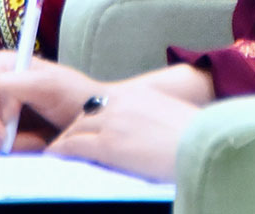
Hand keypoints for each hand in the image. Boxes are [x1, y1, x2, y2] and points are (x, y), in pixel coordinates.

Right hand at [0, 55, 107, 153]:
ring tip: (37, 138)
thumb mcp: (48, 83)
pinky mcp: (1, 134)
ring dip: (8, 144)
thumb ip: (13, 88)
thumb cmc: (73, 95)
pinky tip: (33, 143)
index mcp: (1, 65)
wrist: (89, 120)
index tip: (4, 135)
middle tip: (15, 142)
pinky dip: (12, 151)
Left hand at [49, 85, 201, 181]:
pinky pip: (74, 146)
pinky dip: (60, 151)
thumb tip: (144, 137)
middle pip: (85, 115)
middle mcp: (123, 103)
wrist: (201, 145)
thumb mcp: (168, 120)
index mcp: (138, 96)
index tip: (80, 129)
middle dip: (73, 130)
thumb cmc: (193, 140)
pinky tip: (53, 158)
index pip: (102, 103)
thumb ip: (149, 121)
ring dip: (64, 142)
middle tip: (62, 144)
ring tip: (55, 153)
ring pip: (75, 129)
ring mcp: (114, 122)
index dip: (88, 119)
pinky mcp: (109, 144)